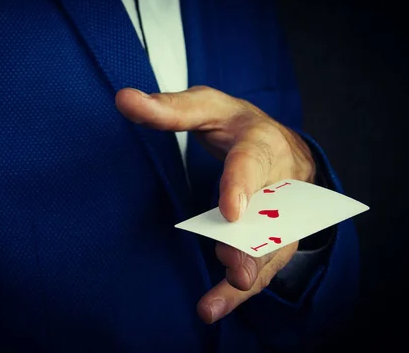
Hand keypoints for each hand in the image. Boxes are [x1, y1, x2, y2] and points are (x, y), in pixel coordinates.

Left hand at [115, 86, 315, 323]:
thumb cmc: (238, 125)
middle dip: (250, 243)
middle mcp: (279, 183)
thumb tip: (123, 98)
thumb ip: (170, 108)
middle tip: (231, 263)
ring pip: (269, 250)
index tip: (230, 211)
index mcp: (261, 143)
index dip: (242, 186)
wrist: (285, 148)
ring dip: (246, 275)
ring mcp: (282, 216)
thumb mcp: (208, 107)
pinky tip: (211, 309)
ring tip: (215, 302)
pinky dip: (238, 292)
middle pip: (268, 216)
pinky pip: (261, 268)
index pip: (252, 163)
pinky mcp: (276, 241)